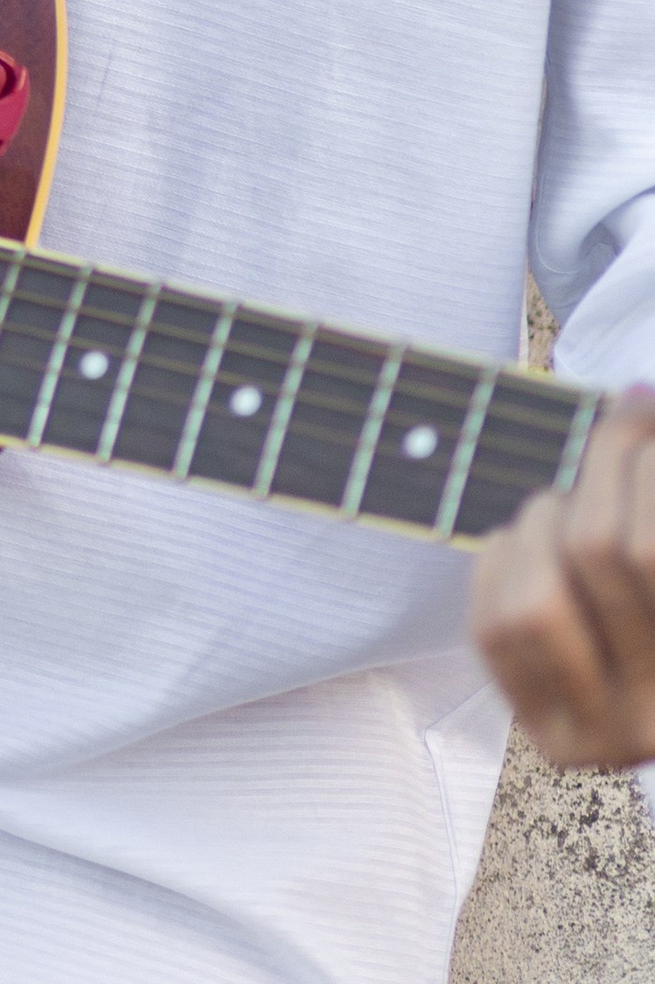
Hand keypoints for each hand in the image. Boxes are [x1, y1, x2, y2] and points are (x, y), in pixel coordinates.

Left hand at [472, 392, 654, 767]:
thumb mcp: (653, 545)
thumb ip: (647, 480)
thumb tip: (637, 396)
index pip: (648, 549)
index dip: (640, 458)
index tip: (643, 407)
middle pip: (601, 551)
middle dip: (599, 469)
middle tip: (613, 438)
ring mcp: (604, 737)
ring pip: (537, 600)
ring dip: (544, 521)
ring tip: (563, 503)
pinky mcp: (550, 735)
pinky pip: (493, 630)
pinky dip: (501, 564)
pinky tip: (527, 545)